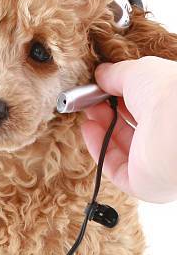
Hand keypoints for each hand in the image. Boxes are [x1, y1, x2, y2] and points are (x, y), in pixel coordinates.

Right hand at [82, 57, 176, 202]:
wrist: (175, 127)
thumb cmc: (167, 94)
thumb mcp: (138, 72)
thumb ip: (117, 74)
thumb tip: (101, 74)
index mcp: (171, 111)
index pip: (144, 105)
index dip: (118, 95)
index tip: (99, 87)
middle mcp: (165, 137)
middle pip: (131, 126)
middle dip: (107, 111)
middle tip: (89, 100)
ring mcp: (153, 161)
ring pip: (121, 148)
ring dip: (101, 128)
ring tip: (87, 111)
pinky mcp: (140, 182)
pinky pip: (114, 167)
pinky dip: (98, 148)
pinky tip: (88, 128)